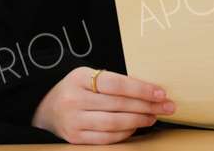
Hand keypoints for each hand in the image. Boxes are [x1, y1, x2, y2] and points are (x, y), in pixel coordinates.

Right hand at [32, 67, 174, 143]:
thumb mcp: (89, 76)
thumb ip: (114, 82)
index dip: (141, 88)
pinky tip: (136, 127)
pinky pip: (106, 138)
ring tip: (153, 116)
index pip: (116, 83)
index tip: (160, 92)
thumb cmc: (76, 89)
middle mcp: (74, 100)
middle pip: (118, 104)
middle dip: (147, 105)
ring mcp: (73, 121)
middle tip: (166, 106)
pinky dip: (125, 133)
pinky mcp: (75, 138)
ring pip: (114, 123)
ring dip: (139, 120)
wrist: (46, 107)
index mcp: (80, 78)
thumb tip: (150, 90)